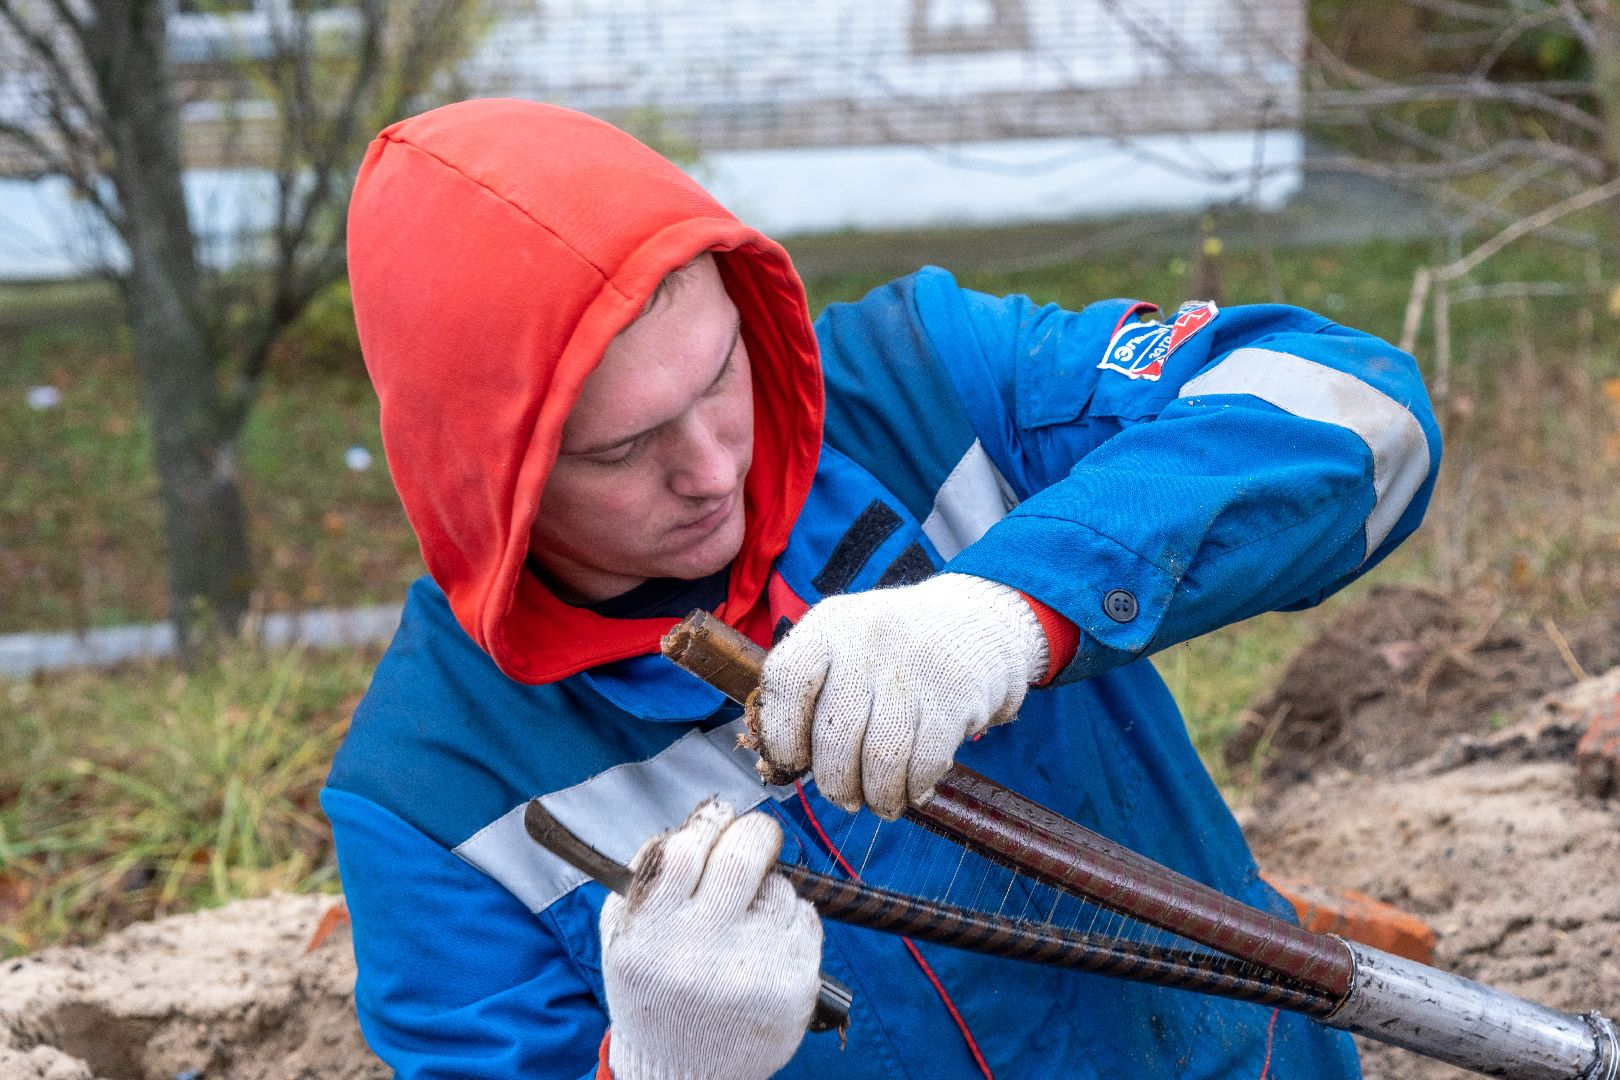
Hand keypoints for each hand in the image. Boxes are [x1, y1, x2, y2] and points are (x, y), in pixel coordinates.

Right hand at [601, 799, 820, 1079]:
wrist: (684, 1072)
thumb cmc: (653, 989)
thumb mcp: (623, 936)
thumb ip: (645, 873)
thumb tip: (698, 818)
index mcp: (649, 936)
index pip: (686, 849)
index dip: (708, 822)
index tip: (718, 817)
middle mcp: (699, 954)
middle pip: (744, 856)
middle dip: (755, 834)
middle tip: (755, 838)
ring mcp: (751, 971)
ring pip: (779, 889)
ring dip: (769, 890)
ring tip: (747, 923)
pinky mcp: (793, 985)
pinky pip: (804, 918)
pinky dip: (790, 919)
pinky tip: (767, 946)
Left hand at [753, 573, 1048, 818]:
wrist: (978, 620)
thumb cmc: (894, 651)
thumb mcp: (846, 645)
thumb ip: (811, 696)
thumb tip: (779, 769)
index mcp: (829, 625)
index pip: (786, 680)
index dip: (781, 733)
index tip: (792, 762)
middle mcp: (868, 639)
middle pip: (835, 734)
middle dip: (834, 782)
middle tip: (842, 796)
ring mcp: (915, 665)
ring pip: (881, 758)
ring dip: (876, 795)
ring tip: (878, 800)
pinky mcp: (956, 695)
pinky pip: (924, 763)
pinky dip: (914, 788)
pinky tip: (913, 788)